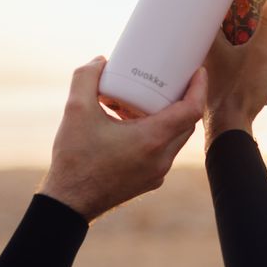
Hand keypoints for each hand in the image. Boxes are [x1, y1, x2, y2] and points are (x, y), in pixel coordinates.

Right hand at [39, 56, 205, 222]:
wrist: (68, 204)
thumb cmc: (74, 159)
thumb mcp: (75, 110)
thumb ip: (85, 78)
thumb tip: (100, 61)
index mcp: (152, 140)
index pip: (191, 110)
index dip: (199, 87)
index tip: (198, 71)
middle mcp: (161, 158)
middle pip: (186, 123)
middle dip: (183, 99)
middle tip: (171, 80)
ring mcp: (157, 173)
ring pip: (175, 139)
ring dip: (167, 117)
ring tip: (144, 100)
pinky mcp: (148, 181)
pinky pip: (163, 153)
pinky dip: (156, 135)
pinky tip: (132, 125)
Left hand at [202, 0, 266, 149]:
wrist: (231, 129)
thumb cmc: (238, 92)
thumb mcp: (259, 54)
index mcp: (207, 42)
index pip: (208, 9)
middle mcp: (204, 53)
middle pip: (220, 25)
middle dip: (236, 15)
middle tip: (253, 4)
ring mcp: (210, 68)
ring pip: (225, 43)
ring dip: (239, 34)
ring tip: (257, 27)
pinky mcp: (218, 81)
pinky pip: (228, 58)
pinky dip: (239, 51)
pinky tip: (253, 53)